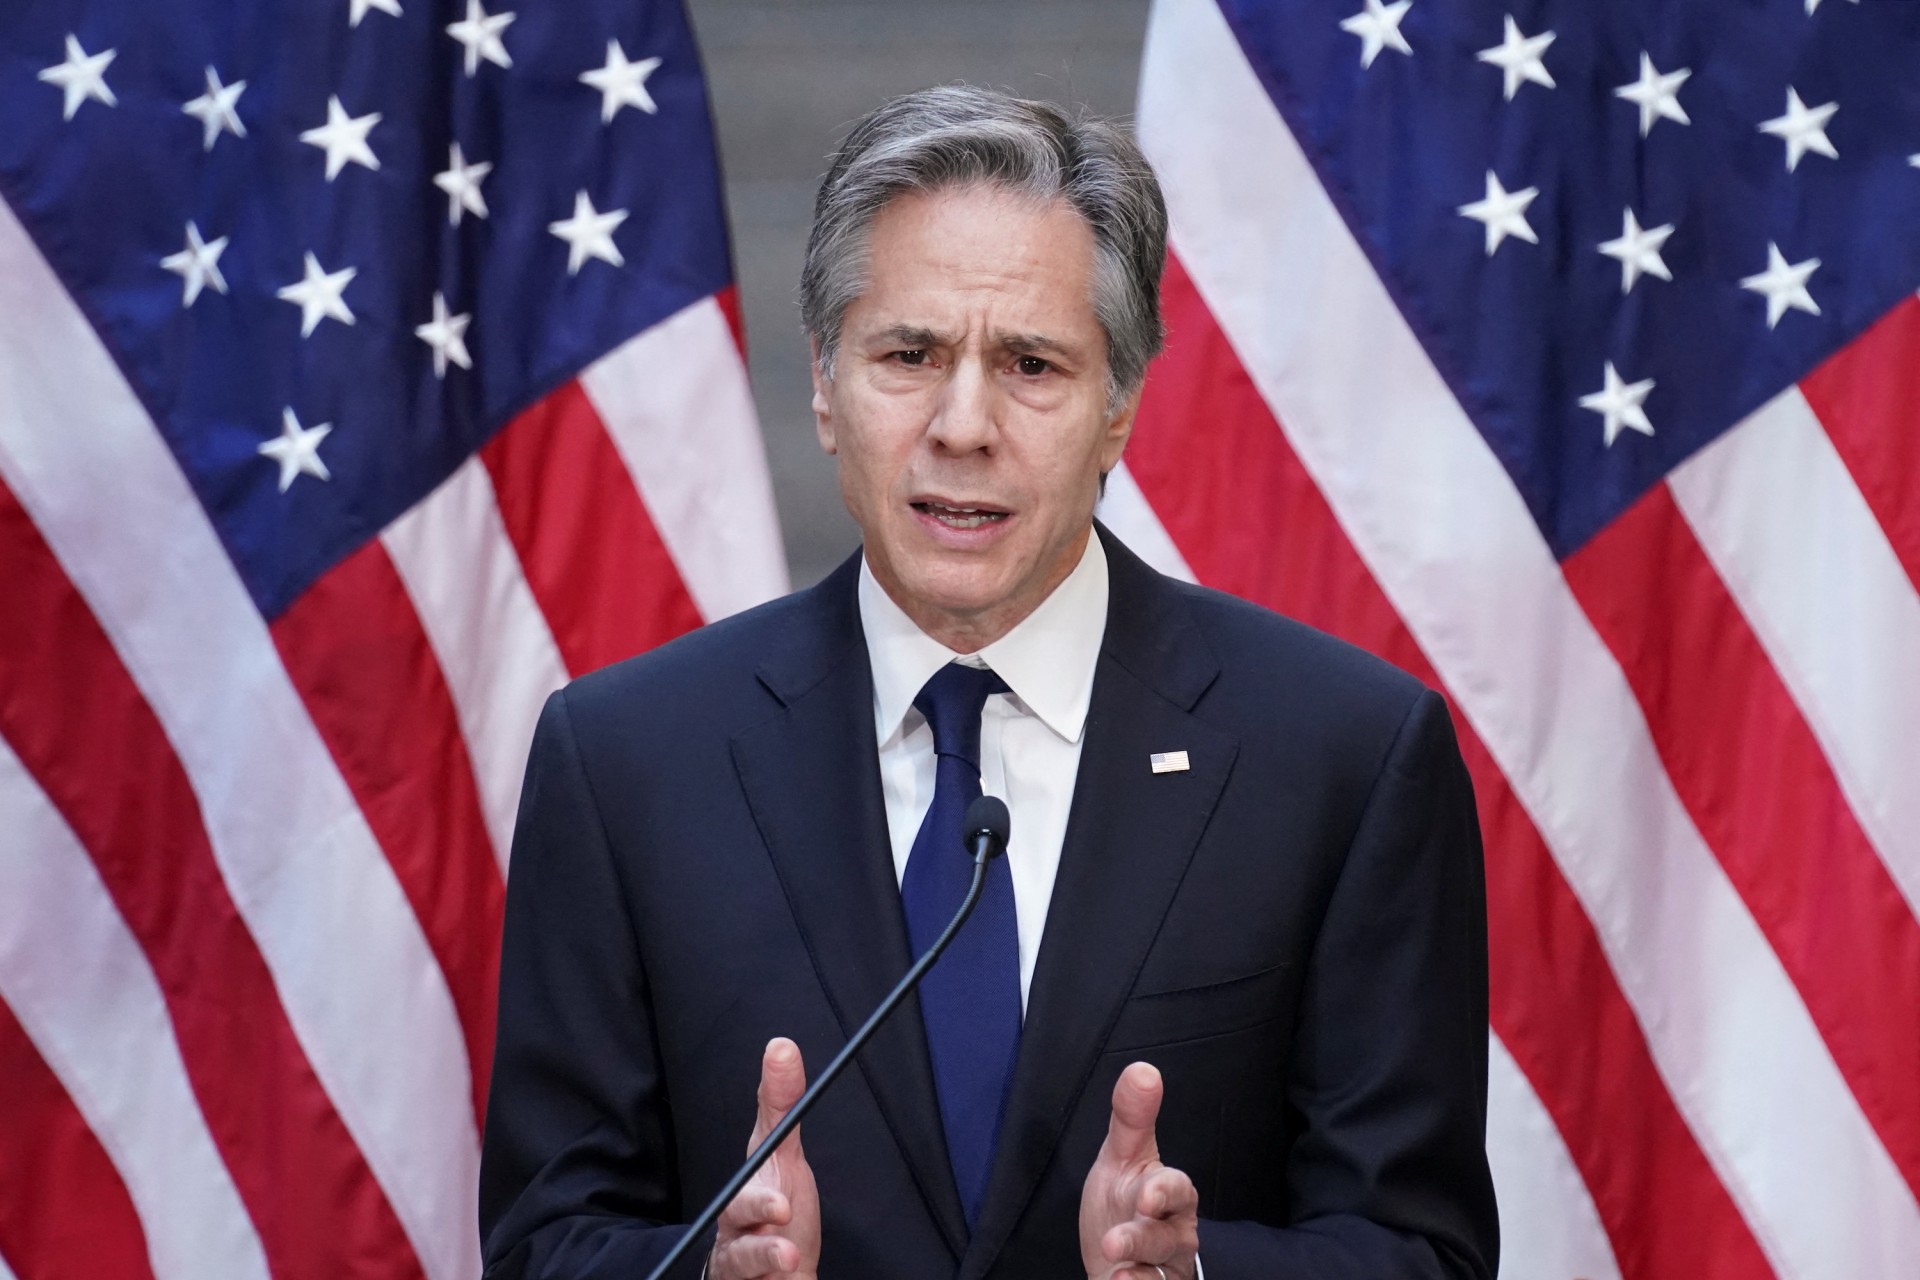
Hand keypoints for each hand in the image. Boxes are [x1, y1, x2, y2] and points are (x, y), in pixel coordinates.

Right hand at [707, 1038, 820, 1278]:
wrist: (776, 1272)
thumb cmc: (776, 1212)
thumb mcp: (785, 1157)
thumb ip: (782, 1105)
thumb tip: (781, 1046)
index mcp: (742, 1199)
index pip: (744, 1196)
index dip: (759, 1201)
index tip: (783, 1203)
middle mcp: (735, 1236)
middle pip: (736, 1240)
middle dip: (758, 1240)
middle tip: (786, 1238)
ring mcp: (741, 1266)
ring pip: (742, 1268)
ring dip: (766, 1264)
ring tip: (790, 1262)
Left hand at [1078, 1062, 1199, 1279]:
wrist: (1120, 1255)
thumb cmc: (1125, 1201)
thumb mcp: (1123, 1157)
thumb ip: (1131, 1117)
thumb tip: (1142, 1070)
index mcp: (1169, 1195)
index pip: (1177, 1190)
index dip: (1165, 1193)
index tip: (1146, 1196)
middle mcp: (1174, 1234)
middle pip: (1166, 1239)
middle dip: (1142, 1240)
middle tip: (1113, 1243)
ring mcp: (1165, 1269)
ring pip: (1160, 1274)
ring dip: (1137, 1275)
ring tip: (1113, 1274)